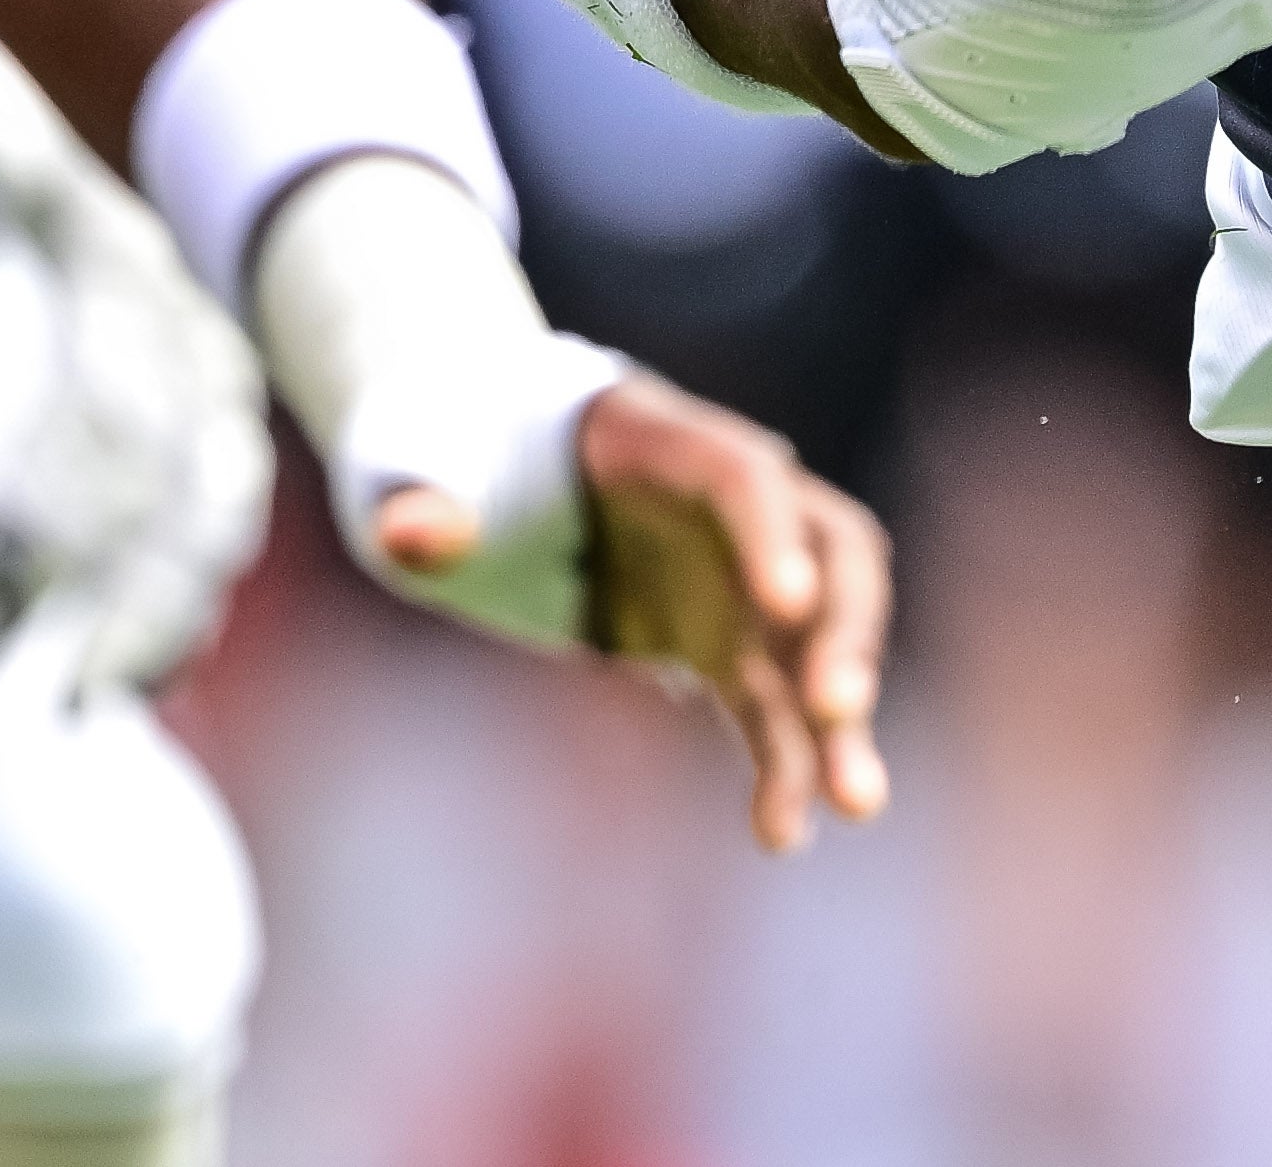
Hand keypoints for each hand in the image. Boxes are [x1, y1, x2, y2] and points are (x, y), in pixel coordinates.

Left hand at [386, 368, 894, 851]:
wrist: (489, 473)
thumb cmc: (458, 449)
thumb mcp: (419, 462)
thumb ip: (422, 499)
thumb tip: (415, 539)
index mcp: (665, 438)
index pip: (744, 475)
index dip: (770, 534)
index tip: (785, 603)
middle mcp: (732, 505)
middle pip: (831, 550)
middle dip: (842, 627)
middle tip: (836, 706)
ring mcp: (735, 575)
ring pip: (819, 642)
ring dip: (841, 718)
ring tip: (857, 804)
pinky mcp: (724, 639)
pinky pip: (773, 705)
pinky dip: (786, 763)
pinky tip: (784, 833)